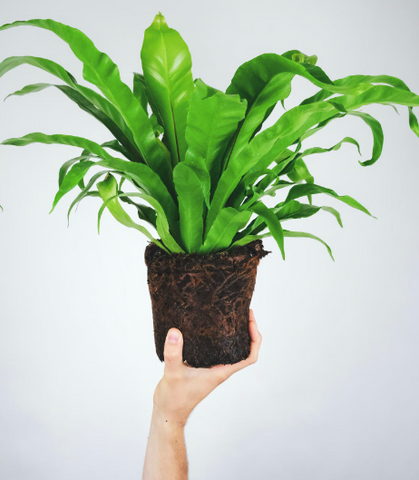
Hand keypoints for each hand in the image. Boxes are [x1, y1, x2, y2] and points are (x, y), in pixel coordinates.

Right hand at [152, 308, 261, 426]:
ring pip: (229, 348)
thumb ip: (174, 353)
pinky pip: (214, 348)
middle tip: (243, 311)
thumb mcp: (173, 373)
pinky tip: (207, 325)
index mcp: (221, 372)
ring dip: (232, 332)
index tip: (250, 321)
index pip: (249, 357)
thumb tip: (175, 332)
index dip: (254, 339)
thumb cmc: (174, 399)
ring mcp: (211, 367)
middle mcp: (219, 368)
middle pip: (243, 349)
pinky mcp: (201, 365)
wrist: (167, 412)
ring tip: (229, 314)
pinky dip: (216, 336)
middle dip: (246, 330)